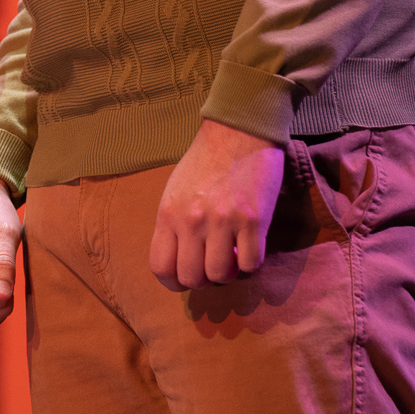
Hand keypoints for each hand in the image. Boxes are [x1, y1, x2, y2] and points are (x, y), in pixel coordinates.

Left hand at [149, 117, 285, 289]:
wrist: (239, 131)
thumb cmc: (205, 161)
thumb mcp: (174, 190)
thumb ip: (173, 224)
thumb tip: (177, 259)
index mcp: (168, 213)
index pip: (161, 267)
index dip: (173, 282)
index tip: (185, 279)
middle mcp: (192, 220)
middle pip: (191, 278)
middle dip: (203, 281)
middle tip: (212, 267)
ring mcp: (223, 221)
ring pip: (221, 275)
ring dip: (228, 273)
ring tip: (232, 257)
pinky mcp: (254, 220)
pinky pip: (251, 264)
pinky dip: (251, 264)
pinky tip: (249, 248)